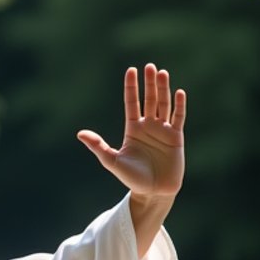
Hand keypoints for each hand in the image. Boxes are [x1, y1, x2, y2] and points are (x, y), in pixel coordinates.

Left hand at [77, 63, 185, 202]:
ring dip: (163, 89)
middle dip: (149, 83)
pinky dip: (179, 105)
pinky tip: (179, 92)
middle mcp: (149, 126)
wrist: (153, 193)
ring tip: (161, 73)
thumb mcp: (112, 162)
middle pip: (149, 100)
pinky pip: (178, 118)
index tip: (131, 70)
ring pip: (163, 104)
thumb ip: (98, 147)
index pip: (132, 103)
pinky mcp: (176, 137)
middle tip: (148, 66)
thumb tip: (80, 134)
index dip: (131, 87)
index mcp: (133, 129)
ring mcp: (163, 130)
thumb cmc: (132, 178)